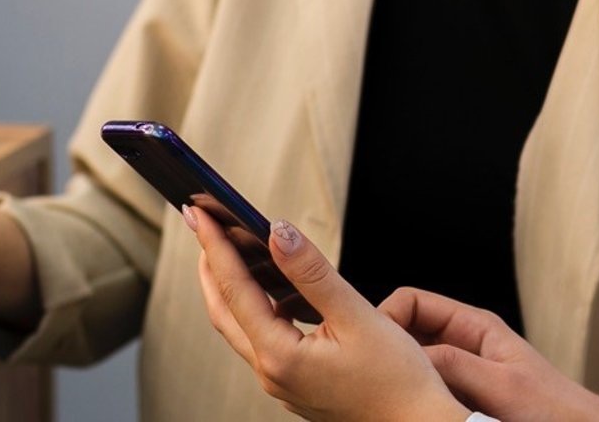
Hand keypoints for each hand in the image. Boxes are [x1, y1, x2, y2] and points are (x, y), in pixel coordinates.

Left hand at [187, 207, 467, 421]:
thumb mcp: (357, 316)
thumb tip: (278, 232)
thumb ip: (313, 273)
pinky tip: (271, 290)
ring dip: (230, 286)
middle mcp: (272, 374)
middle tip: (200, 224)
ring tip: (229, 249)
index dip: (216, 246)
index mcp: (280, 357)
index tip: (201, 213)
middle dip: (210, 265)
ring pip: (240, 327)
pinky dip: (255, 308)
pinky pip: (262, 340)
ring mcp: (282, 383)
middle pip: (224, 311)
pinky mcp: (296, 385)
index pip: (235, 290)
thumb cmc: (397, 381)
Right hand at [383, 288, 598, 421]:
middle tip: (372, 371)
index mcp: (474, 326)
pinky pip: (426, 389)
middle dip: (388, 347)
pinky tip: (406, 408)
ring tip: (387, 392)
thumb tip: (407, 355)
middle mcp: (463, 344)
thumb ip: (456, 364)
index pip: (413, 303)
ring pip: (414, 364)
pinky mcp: (460, 397)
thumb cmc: (552, 409)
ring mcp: (460, 371)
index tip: (371, 344)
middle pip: (408, 332)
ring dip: (401, 374)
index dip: (387, 317)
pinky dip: (413, 395)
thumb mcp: (500, 384)